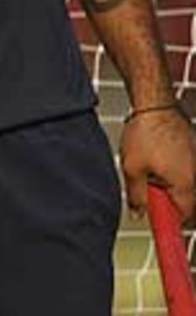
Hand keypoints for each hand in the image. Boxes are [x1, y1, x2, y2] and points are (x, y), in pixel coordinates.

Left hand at [120, 106, 195, 220]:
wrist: (155, 104)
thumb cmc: (146, 131)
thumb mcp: (133, 168)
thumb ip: (136, 195)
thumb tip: (138, 212)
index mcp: (186, 184)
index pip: (184, 216)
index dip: (168, 219)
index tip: (158, 219)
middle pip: (187, 200)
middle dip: (167, 198)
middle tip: (149, 186)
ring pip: (186, 184)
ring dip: (170, 182)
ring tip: (152, 166)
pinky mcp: (195, 150)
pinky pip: (187, 169)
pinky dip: (174, 168)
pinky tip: (158, 156)